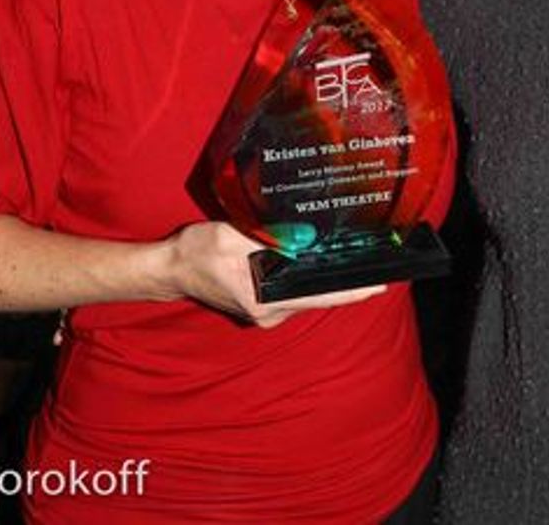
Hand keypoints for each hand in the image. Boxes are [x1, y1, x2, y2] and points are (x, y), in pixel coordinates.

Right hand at [162, 221, 385, 328]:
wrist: (169, 268)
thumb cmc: (195, 253)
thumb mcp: (230, 235)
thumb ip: (266, 238)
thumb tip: (303, 237)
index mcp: (263, 300)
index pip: (318, 296)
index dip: (351, 291)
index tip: (379, 284)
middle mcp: (269, 312)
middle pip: (316, 294)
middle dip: (342, 277)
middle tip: (372, 257)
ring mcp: (266, 310)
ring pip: (305, 291)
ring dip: (323, 274)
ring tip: (351, 254)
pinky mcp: (262, 302)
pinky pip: (293, 289)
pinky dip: (307, 275)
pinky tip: (320, 258)